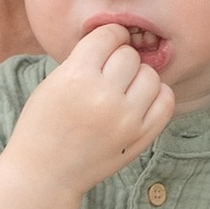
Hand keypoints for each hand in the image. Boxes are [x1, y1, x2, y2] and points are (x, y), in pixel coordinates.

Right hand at [9, 22, 174, 198]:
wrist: (45, 172)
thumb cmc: (44, 123)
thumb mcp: (53, 82)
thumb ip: (84, 59)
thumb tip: (118, 38)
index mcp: (76, 77)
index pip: (108, 36)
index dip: (109, 36)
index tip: (108, 43)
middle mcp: (103, 96)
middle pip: (130, 55)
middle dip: (120, 58)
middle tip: (110, 71)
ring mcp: (125, 119)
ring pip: (151, 75)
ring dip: (138, 77)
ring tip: (123, 88)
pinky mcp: (140, 137)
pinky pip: (166, 101)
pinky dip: (157, 95)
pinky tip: (140, 99)